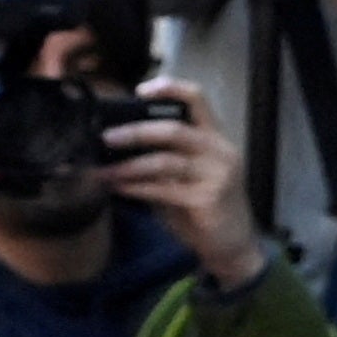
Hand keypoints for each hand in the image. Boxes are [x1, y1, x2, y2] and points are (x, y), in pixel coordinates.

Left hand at [102, 81, 266, 289]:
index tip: (141, 90)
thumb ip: (164, 162)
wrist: (233, 247)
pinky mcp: (208, 198)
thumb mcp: (188, 179)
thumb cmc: (205, 210)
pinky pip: (164, 189)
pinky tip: (119, 189)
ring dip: (129, 166)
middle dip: (136, 131)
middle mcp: (220, 150)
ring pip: (167, 160)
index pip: (198, 99)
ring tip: (103, 171)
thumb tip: (118, 149)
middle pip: (175, 129)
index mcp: (215, 138)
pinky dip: (137, 188)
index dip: (170, 89)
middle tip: (106, 137)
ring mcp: (217, 174)